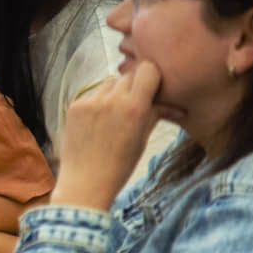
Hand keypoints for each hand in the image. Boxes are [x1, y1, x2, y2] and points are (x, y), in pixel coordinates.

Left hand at [53, 63, 163, 211]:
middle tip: (135, 105)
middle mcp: (112, 100)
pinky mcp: (75, 105)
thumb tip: (177, 107)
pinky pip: (92, 94)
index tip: (152, 90)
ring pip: (110, 83)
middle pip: (129, 76)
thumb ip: (155, 115)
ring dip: (116, 93)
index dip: (152, 78)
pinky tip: (98, 123)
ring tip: (115, 116)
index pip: (148, 70)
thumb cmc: (119, 166)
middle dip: (135, 87)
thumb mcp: (142, 140)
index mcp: (134, 108)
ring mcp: (90, 101)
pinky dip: (98, 103)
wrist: (84, 183)